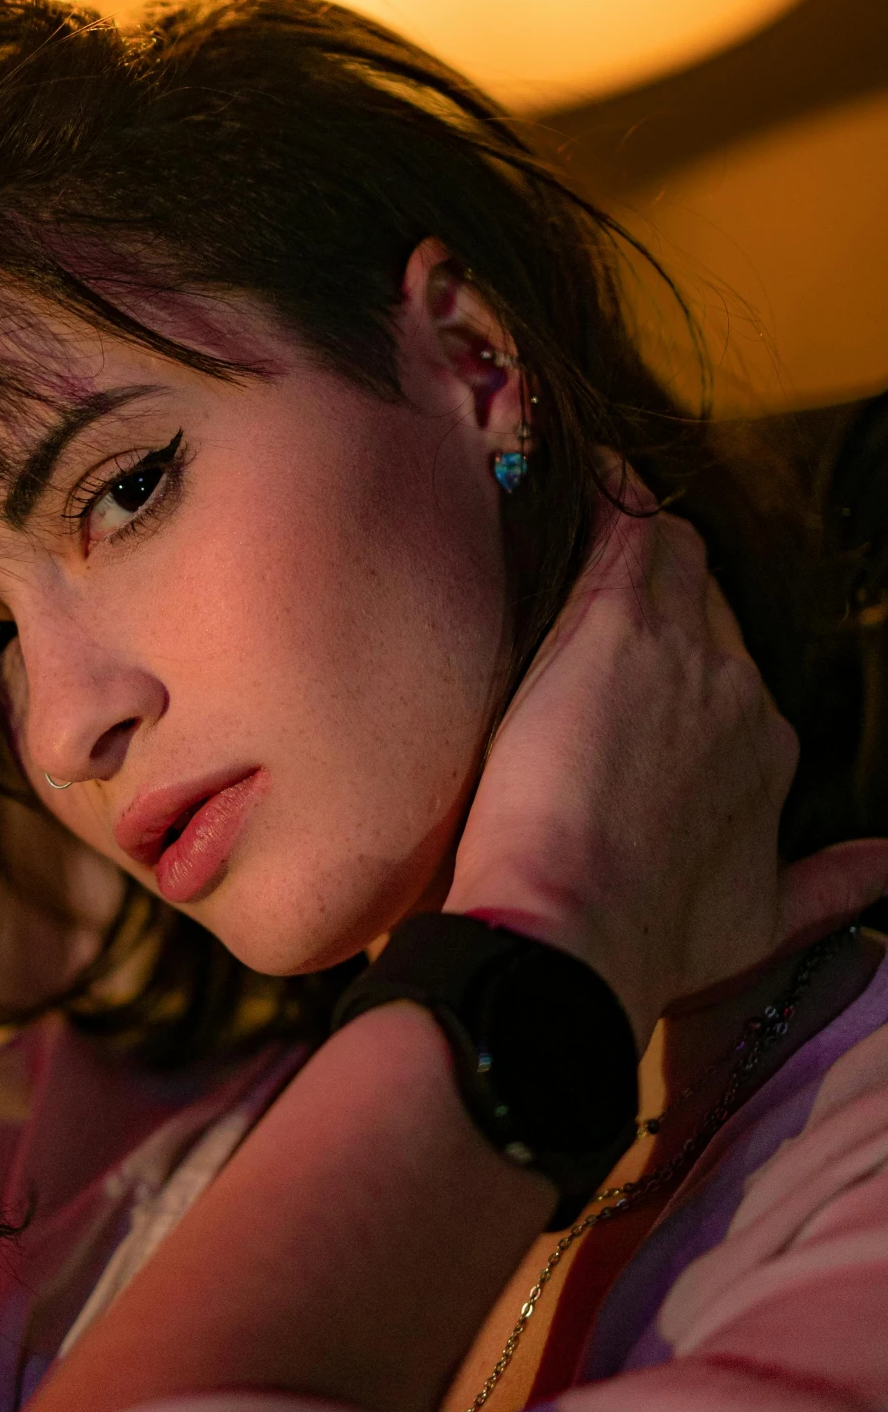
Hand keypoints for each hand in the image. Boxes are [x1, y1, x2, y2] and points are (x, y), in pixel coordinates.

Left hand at [446, 472, 887, 1049]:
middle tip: (598, 601)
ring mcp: (685, 650)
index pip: (733, 670)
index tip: (639, 668)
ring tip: (586, 523)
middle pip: (708, 605)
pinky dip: (605, 494)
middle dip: (663, 598)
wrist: (577, 932)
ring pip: (671, 555)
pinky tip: (582, 471)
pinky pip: (623, 526)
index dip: (685, 661)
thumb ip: (834, 885)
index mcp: (771, 748)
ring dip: (636, 542)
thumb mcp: (766, 923)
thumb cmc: (649, 939)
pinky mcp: (615, 624)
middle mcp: (743, 690)